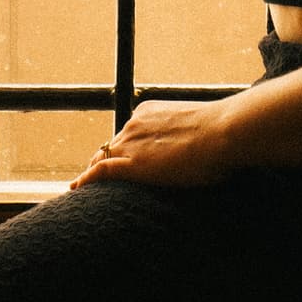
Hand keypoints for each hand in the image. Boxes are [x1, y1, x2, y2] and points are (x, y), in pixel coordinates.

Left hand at [67, 100, 235, 188]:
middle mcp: (134, 124)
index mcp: (150, 112)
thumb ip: (193, 137)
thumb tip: (209, 150)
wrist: (223, 132)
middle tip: (98, 179)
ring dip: (95, 173)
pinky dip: (86, 180)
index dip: (122, 149)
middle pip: (112, 146)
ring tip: (85, 189)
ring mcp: (131, 143)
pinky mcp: (131, 164)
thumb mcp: (203, 130)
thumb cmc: (224, 133)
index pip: (129, 134)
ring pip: (103, 159)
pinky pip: (99, 172)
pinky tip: (76, 189)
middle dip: (105, 161)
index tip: (122, 160)